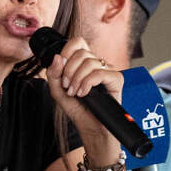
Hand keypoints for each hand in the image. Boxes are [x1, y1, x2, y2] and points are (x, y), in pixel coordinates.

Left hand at [44, 38, 122, 161]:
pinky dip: (87, 83)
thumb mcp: (58, 91)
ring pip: (90, 61)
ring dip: (77, 79)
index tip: (61, 69)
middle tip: (67, 87)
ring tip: (75, 93)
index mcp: (84, 63)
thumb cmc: (78, 110)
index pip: (78, 42)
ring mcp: (108, 71)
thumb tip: (58, 57)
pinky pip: (100, 73)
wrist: (90, 128)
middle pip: (82, 52)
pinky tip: (84, 94)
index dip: (67, 51)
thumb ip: (53, 74)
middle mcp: (98, 64)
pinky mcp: (116, 80)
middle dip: (69, 70)